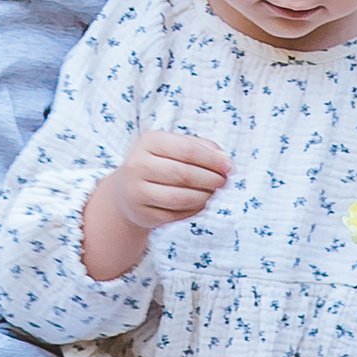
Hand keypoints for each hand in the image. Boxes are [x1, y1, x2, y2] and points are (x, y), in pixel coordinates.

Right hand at [111, 128, 232, 236]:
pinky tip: (200, 202)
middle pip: (183, 174)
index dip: (212, 160)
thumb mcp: (174, 146)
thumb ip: (201, 147)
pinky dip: (195, 209)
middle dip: (210, 179)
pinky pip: (176, 215)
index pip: (187, 150)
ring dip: (205, 196)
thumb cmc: (158, 163)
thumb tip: (225, 160)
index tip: (229, 167)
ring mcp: (137, 192)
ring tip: (213, 192)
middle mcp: (137, 165)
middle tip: (224, 182)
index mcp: (148, 141)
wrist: (126, 191)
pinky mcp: (143, 214)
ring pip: (181, 198)